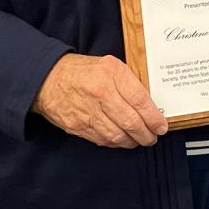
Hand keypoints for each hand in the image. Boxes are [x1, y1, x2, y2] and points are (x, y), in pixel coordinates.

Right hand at [32, 53, 167, 147]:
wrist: (47, 79)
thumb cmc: (82, 71)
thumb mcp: (110, 65)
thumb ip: (129, 82)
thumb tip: (150, 104)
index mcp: (111, 74)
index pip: (140, 100)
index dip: (154, 117)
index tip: (161, 125)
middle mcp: (100, 93)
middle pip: (131, 122)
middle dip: (146, 134)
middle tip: (153, 137)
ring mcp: (87, 112)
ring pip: (117, 135)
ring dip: (133, 141)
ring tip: (140, 140)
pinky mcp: (78, 126)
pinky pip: (102, 140)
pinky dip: (116, 143)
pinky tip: (122, 140)